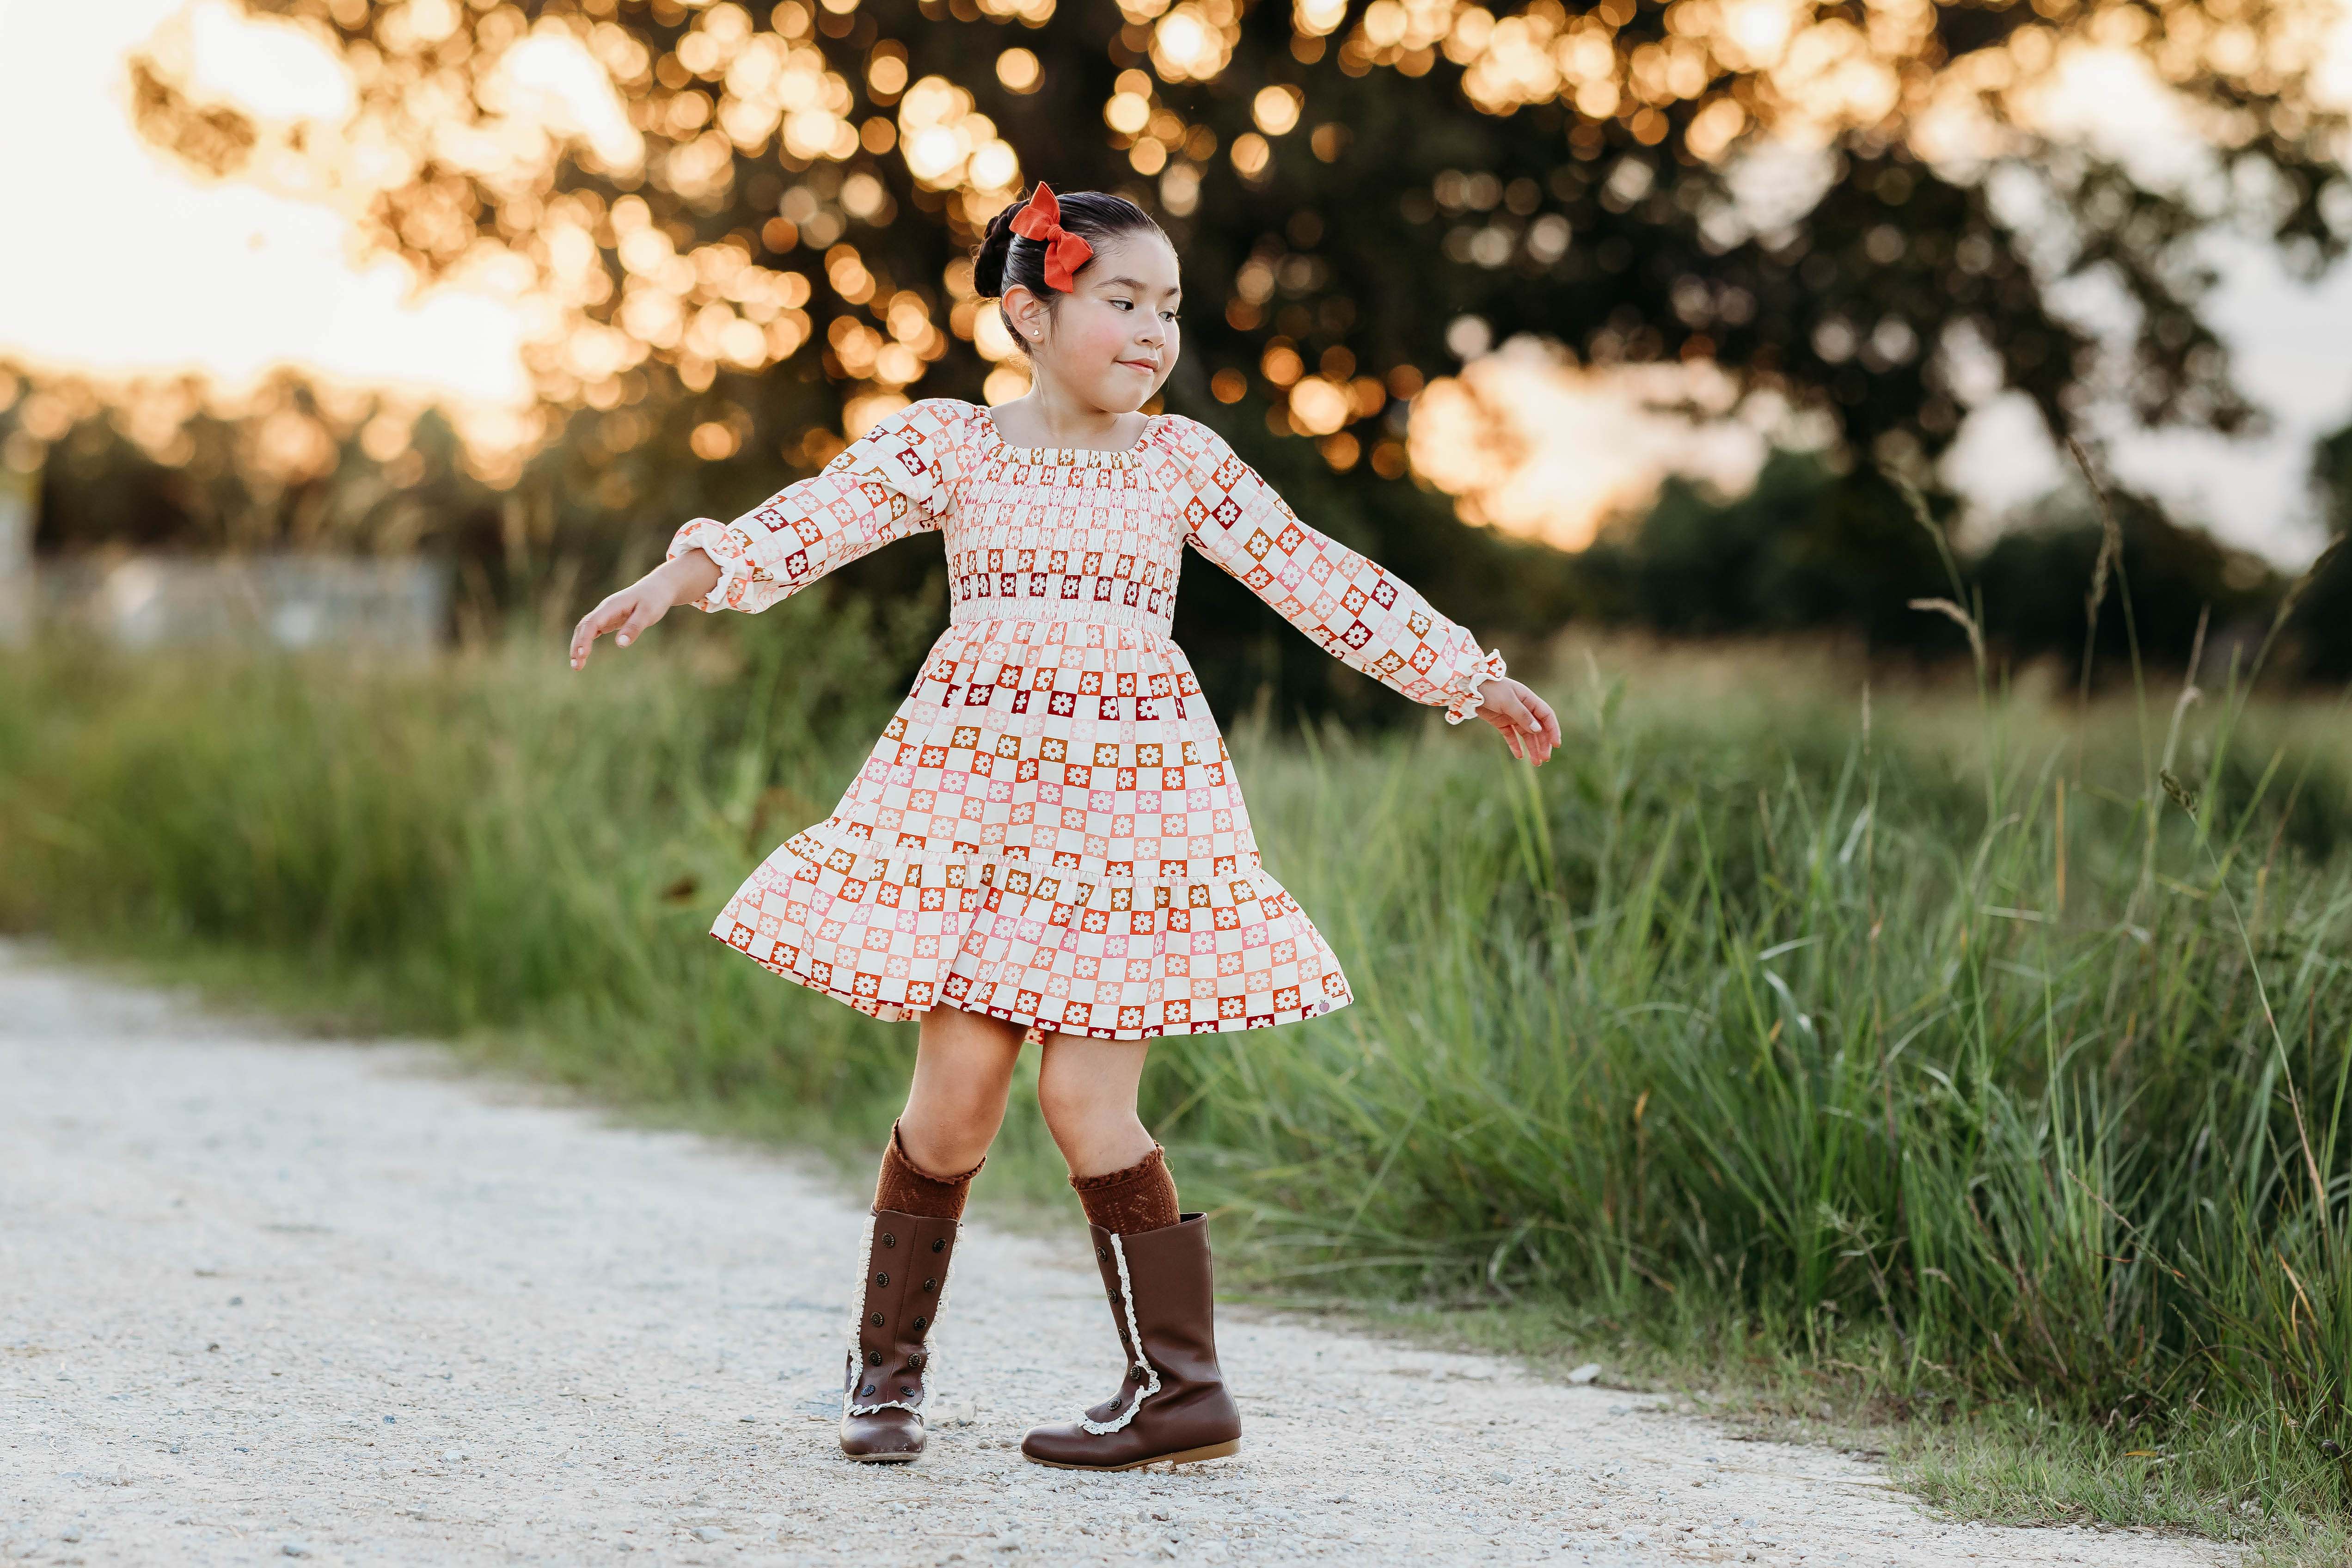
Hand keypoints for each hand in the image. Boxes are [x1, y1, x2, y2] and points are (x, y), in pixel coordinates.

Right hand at [568, 550, 720, 669]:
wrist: (658, 588)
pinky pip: (593, 630)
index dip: (585, 639)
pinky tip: (584, 655)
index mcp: (611, 606)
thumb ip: (634, 627)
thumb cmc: (654, 599)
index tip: (582, 655)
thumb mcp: (648, 613)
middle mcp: (605, 609)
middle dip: (577, 646)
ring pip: (586, 629)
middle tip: (576, 667)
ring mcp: (606, 614)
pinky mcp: (610, 619)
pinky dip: (586, 642)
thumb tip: (620, 644)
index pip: (592, 623)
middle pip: (583, 627)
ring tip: (577, 666)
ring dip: (579, 645)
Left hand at [1474, 676, 1559, 764]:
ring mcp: (1512, 716)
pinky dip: (1515, 745)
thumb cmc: (1491, 689)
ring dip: (1532, 748)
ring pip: (1526, 734)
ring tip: (1536, 763)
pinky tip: (1520, 756)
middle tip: (1544, 759)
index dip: (1553, 730)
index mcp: (1529, 700)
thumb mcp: (1508, 701)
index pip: (1546, 716)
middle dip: (1543, 743)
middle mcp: (1523, 708)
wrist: (1469, 687)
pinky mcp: (1501, 722)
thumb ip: (1522, 715)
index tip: (1556, 744)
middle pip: (1538, 728)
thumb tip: (1537, 730)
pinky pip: (1511, 736)